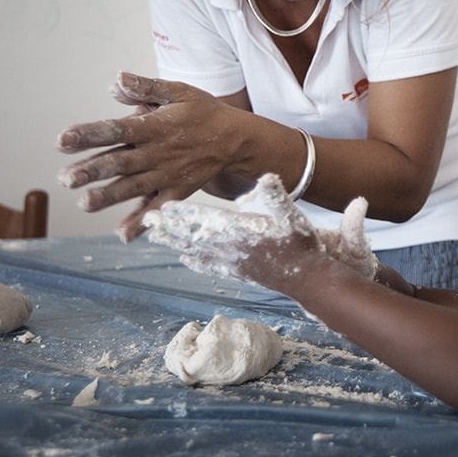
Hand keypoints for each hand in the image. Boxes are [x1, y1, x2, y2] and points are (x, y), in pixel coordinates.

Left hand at [56, 72, 238, 240]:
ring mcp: (169, 175)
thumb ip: (146, 87)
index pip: (117, 129)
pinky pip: (159, 208)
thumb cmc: (203, 112)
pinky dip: (142, 222)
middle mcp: (159, 153)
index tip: (62, 139)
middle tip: (65, 178)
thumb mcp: (179, 92)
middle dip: (92, 170)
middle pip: (121, 162)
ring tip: (84, 204)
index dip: (89, 134)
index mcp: (155, 126)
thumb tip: (115, 81)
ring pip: (134, 187)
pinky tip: (122, 234)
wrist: (237, 139)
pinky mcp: (178, 192)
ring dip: (109, 197)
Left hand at [144, 173, 376, 287]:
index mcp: (242, 232)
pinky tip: (185, 258)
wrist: (311, 280)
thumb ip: (278, 196)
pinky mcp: (240, 273)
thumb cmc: (303, 245)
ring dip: (175, 243)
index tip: (163, 207)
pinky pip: (211, 266)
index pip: (206, 220)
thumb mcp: (293, 215)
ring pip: (197, 252)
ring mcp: (235, 264)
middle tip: (146, 220)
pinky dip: (195, 261)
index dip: (184, 214)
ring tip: (155, 236)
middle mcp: (233, 250)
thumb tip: (268, 176)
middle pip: (194, 236)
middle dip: (170, 228)